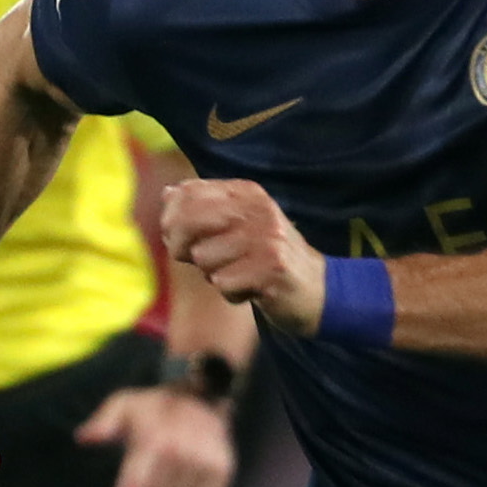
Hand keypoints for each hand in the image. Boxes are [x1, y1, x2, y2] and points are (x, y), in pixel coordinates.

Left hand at [75, 384, 237, 486]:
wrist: (203, 396)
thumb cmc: (156, 406)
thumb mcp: (124, 403)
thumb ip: (102, 422)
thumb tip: (83, 438)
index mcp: (151, 442)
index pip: (134, 486)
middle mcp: (178, 455)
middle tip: (151, 475)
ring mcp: (203, 464)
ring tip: (172, 474)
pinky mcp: (222, 471)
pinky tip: (189, 480)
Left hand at [159, 178, 326, 334]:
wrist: (317, 290)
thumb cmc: (266, 259)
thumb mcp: (237, 227)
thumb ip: (203, 211)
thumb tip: (168, 194)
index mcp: (246, 192)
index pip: (188, 193)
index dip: (171, 219)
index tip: (177, 238)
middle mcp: (257, 209)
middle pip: (188, 221)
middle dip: (181, 246)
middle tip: (197, 260)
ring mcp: (266, 237)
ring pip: (203, 257)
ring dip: (213, 275)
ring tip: (239, 275)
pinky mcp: (272, 268)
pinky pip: (223, 283)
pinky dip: (231, 293)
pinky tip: (251, 291)